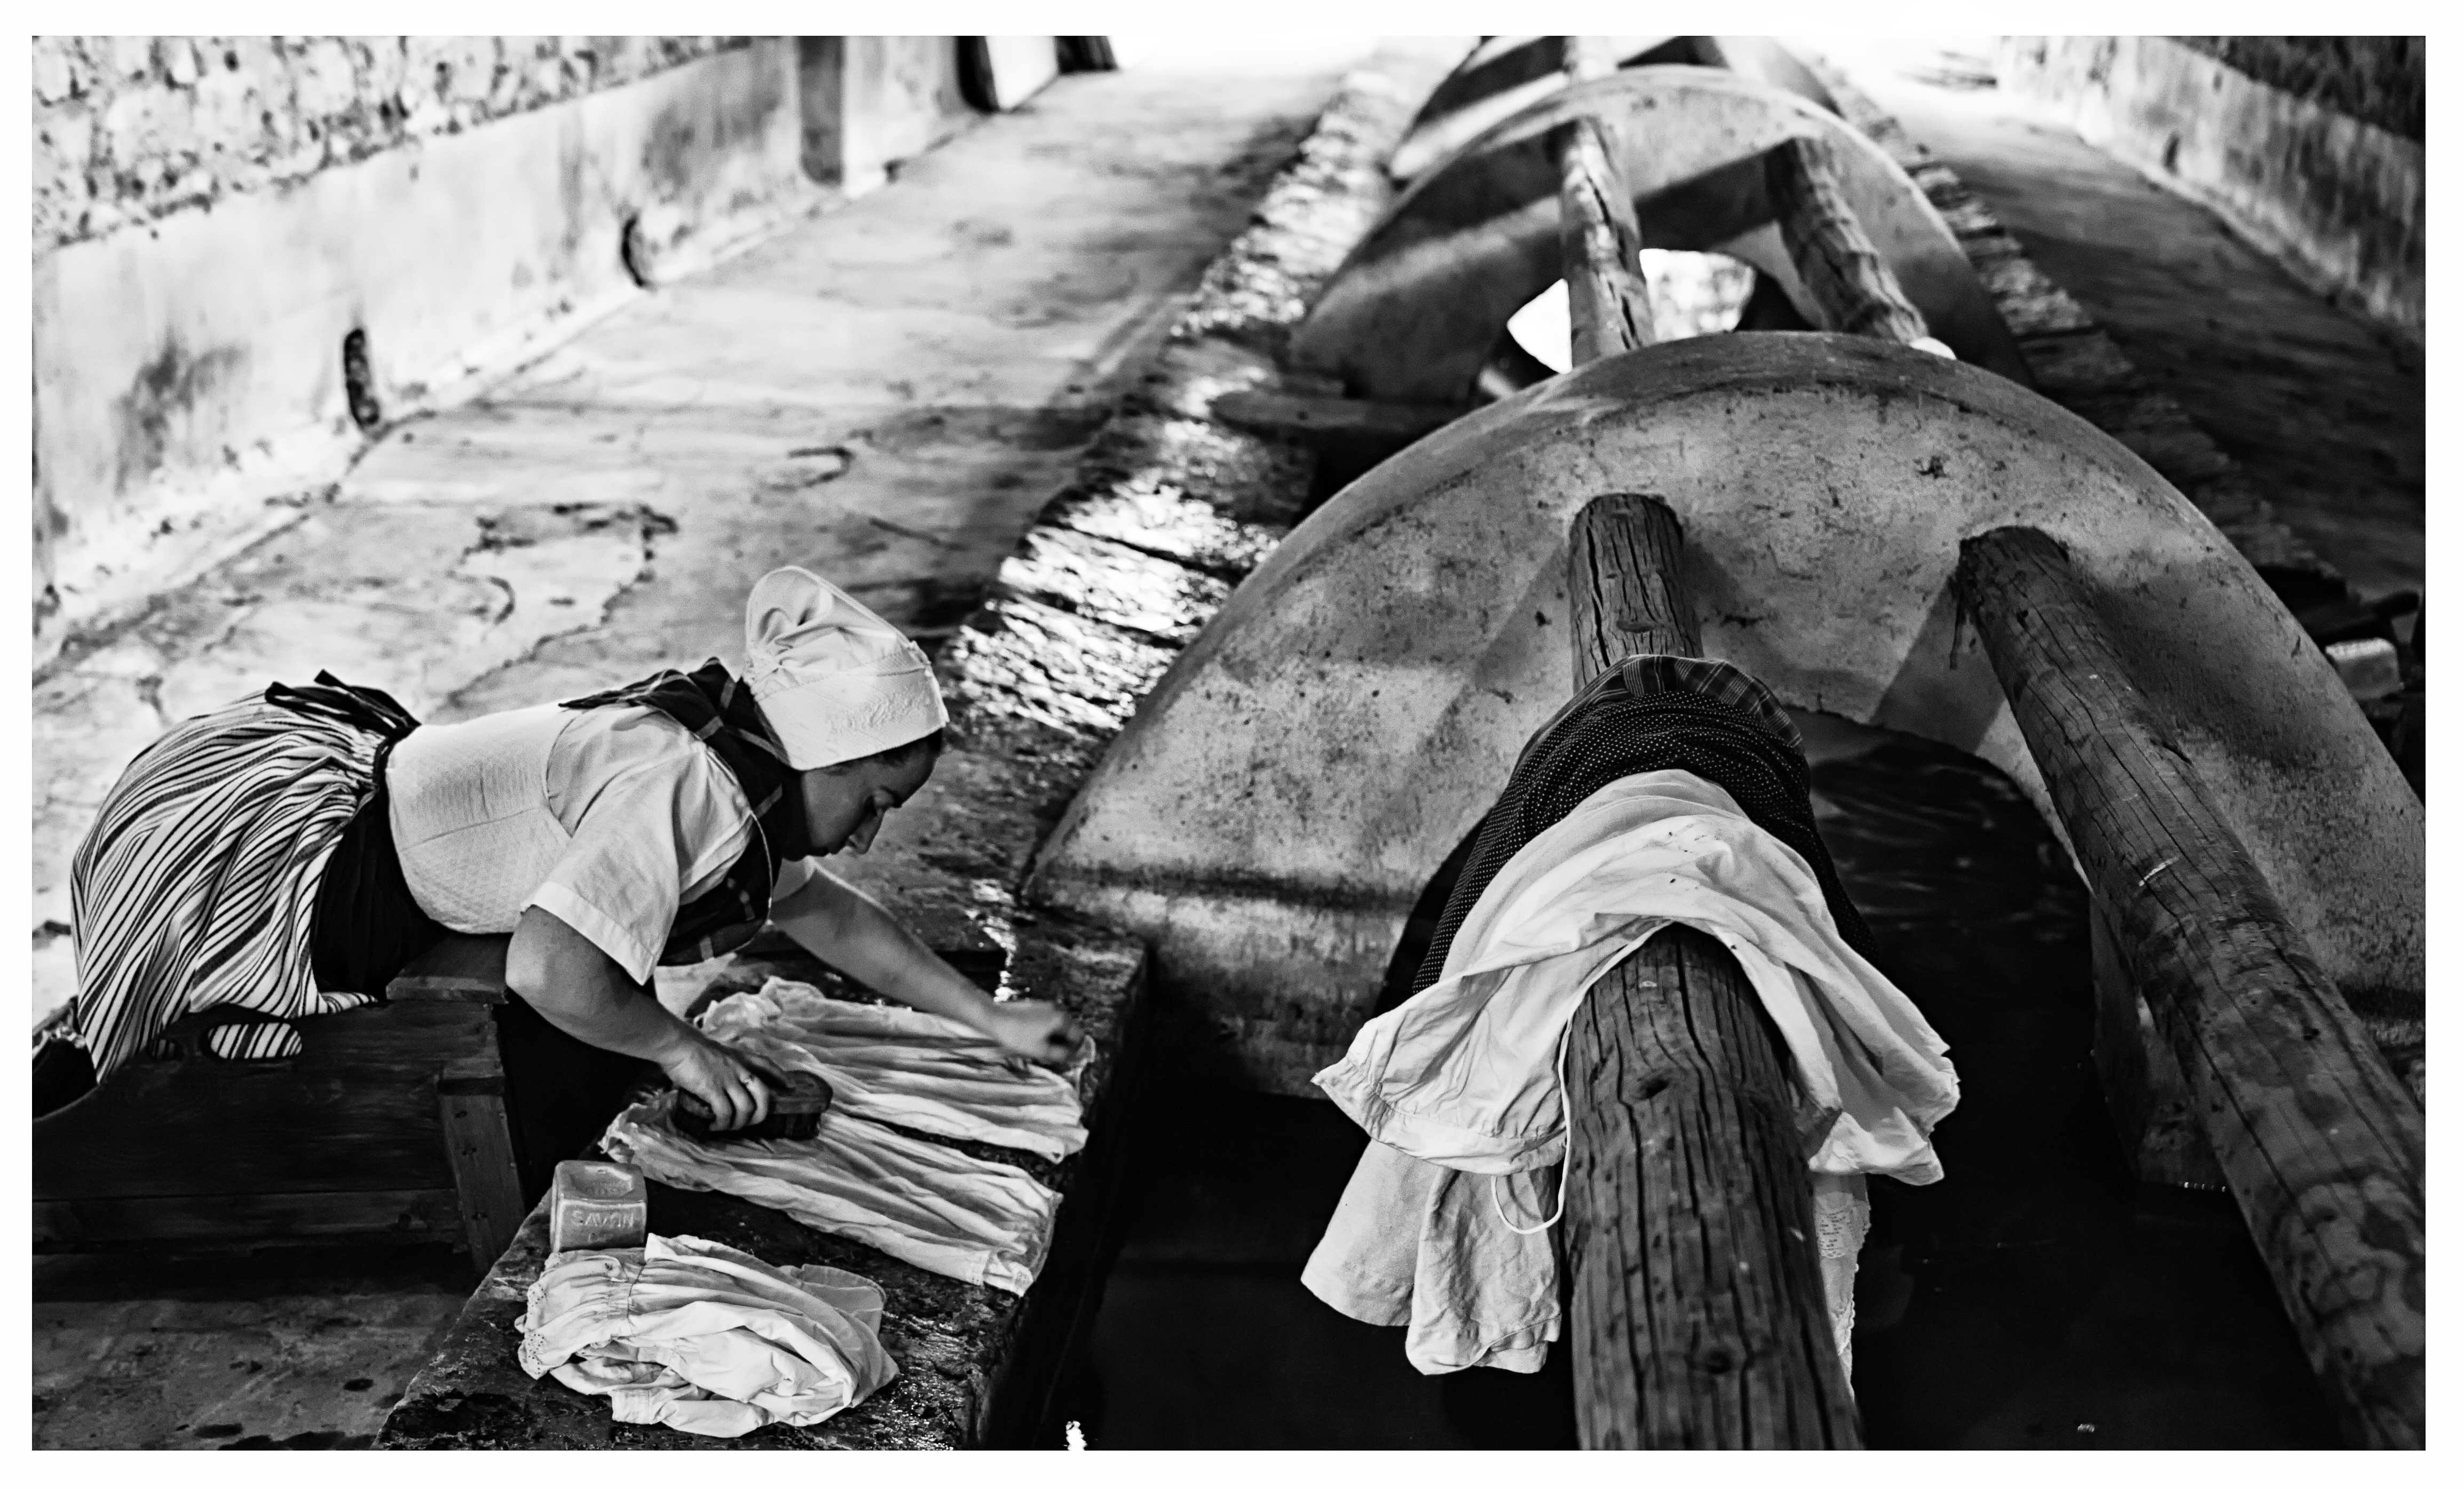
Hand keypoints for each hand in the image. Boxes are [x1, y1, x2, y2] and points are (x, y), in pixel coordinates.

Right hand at [659, 1033, 787, 1132]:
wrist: (678, 1044)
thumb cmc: (690, 1048)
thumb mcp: (716, 1053)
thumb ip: (723, 1066)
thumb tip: (717, 1082)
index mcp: (740, 1058)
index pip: (767, 1064)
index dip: (781, 1076)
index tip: (791, 1086)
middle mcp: (739, 1069)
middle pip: (763, 1094)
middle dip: (761, 1113)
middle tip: (751, 1122)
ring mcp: (728, 1079)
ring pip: (746, 1108)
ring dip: (738, 1123)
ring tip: (727, 1127)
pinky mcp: (713, 1089)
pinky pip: (725, 1113)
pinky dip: (722, 1124)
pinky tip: (714, 1126)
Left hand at [982, 999, 1085, 1071]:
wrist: (995, 1018)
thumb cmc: (1018, 1036)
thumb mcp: (1042, 1050)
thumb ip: (1062, 1054)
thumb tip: (1075, 1056)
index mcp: (1062, 1019)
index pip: (1079, 1036)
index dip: (1074, 1049)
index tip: (1063, 1058)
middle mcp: (1057, 1009)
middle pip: (1068, 1030)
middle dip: (1062, 1043)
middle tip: (1049, 1055)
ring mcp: (1046, 1005)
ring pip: (1057, 1025)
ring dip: (1053, 1037)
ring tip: (1039, 1047)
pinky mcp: (1035, 1005)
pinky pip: (1047, 1019)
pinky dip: (1044, 1030)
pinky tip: (1031, 1037)